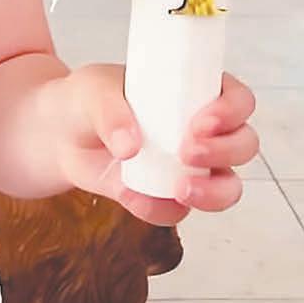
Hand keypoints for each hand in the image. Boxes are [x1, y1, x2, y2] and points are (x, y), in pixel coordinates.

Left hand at [47, 65, 258, 228]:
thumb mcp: (93, 90)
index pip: (238, 99)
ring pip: (228, 187)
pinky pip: (177, 213)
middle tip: (187, 150)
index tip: (201, 121)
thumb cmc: (86, 99)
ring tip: (181, 189)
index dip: (232, 111)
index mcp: (194, 92)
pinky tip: (129, 195)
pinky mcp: (165, 197)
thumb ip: (111, 111)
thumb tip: (130, 146)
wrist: (58, 135)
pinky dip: (159, 209)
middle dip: (226, 151)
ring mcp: (188, 168)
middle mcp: (201, 131)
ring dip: (214, 193)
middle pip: (245, 144)